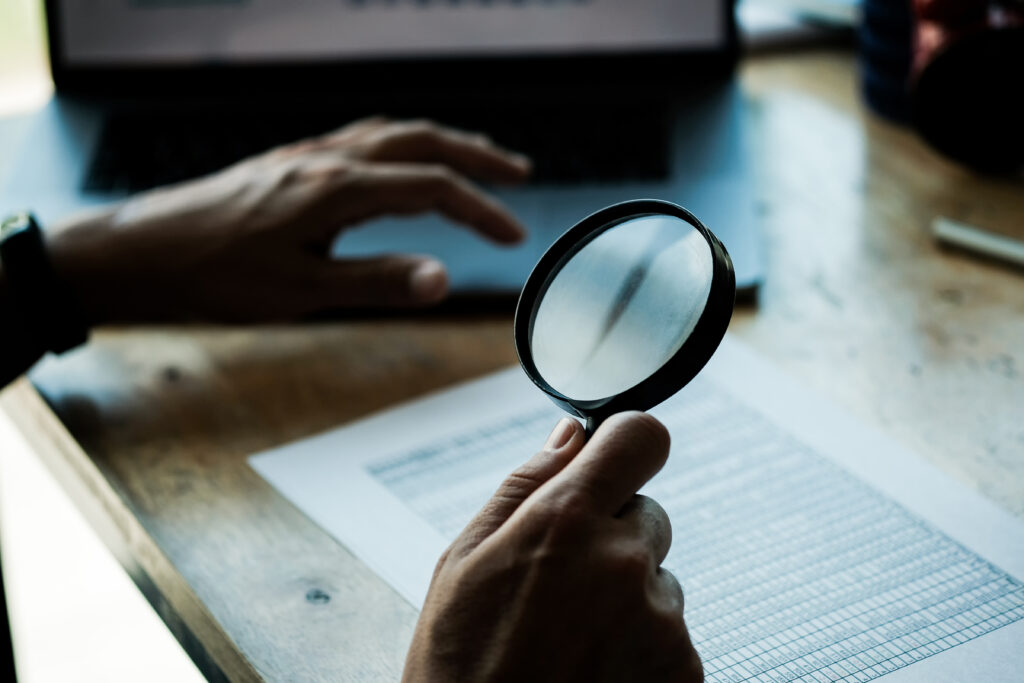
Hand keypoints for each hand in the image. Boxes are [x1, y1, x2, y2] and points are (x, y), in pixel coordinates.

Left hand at [46, 118, 530, 323]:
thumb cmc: (217, 274)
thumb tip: (443, 279)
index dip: (481, 211)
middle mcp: (327, 160)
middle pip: (420, 141)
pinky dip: (401, 146)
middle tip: (517, 173)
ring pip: (390, 134)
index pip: (431, 188)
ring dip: (440, 144)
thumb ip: (377, 281)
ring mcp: (307, 157)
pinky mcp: (291, 165)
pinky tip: (400, 165)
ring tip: (474, 160)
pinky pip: (362, 139)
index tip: (514, 236)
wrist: (148, 252)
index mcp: (337, 189)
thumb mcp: (302, 291)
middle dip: (475, 156)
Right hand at [403, 413, 702, 682]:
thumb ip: (525, 486)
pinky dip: (643, 644)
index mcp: (565, 521)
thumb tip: (570, 435)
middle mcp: (623, 562)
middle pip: (649, 513)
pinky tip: (594, 670)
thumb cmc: (460, 663)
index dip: (626, 444)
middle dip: (613, 535)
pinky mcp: (685, 670)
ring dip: (627, 596)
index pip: (642, 437)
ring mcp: (660, 620)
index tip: (613, 461)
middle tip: (562, 587)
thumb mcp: (464, 561)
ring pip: (657, 577)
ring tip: (571, 640)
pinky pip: (671, 630)